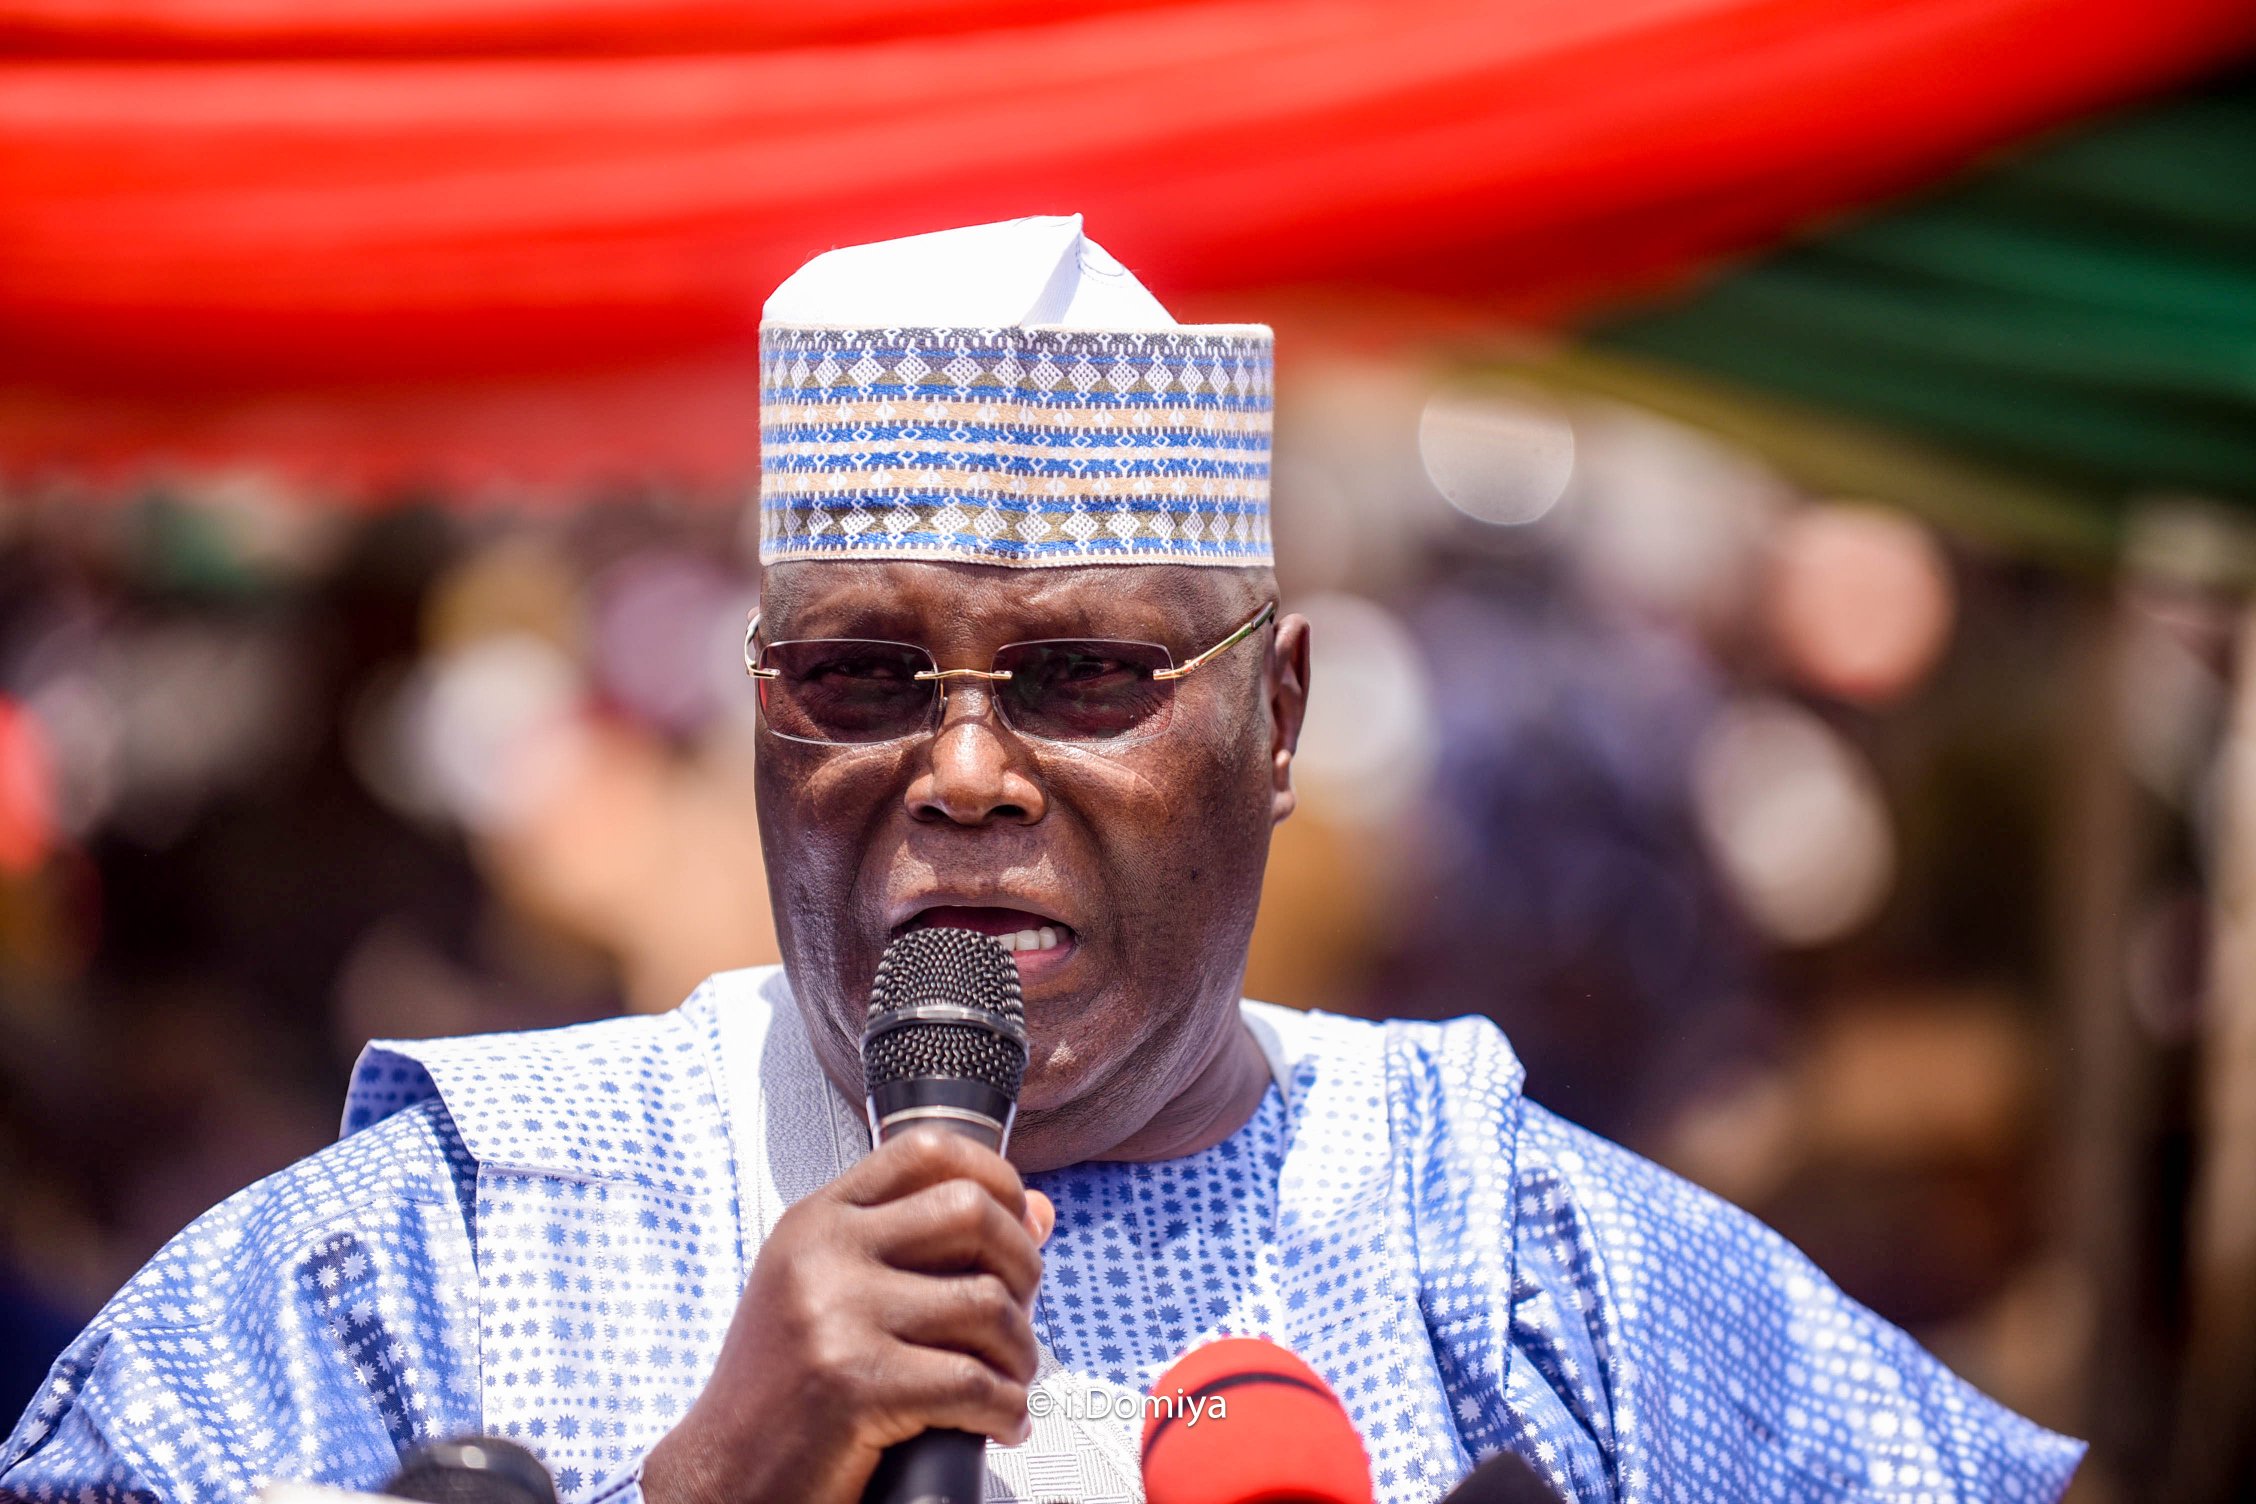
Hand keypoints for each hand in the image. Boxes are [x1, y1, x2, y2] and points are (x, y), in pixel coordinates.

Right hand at [642, 1128, 1057, 1503]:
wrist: (723, 1475)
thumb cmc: (786, 1389)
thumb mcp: (837, 1292)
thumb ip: (927, 1245)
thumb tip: (1040, 1210)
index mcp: (818, 1220)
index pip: (925, 1150)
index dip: (996, 1178)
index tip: (1018, 1223)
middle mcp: (823, 1252)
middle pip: (972, 1212)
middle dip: (1023, 1266)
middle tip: (1017, 1316)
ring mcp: (836, 1315)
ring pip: (987, 1303)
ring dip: (1021, 1353)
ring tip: (1009, 1380)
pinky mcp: (854, 1384)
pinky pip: (975, 1384)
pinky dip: (1006, 1410)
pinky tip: (999, 1423)